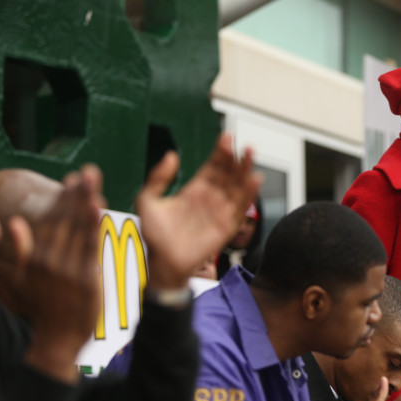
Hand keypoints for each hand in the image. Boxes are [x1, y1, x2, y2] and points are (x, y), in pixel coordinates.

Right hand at [20, 165, 103, 383]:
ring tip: (94, 183)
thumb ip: (20, 250)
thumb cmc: (42, 308)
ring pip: (78, 230)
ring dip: (86, 204)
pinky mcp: (83, 278)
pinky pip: (90, 248)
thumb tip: (14, 223)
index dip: (63, 198)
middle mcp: (50, 259)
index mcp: (37, 257)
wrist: (57, 338)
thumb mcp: (22, 280)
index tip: (72, 178)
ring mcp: (67, 269)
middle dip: (78, 194)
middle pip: (66, 220)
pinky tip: (100, 211)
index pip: (52, 220)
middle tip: (89, 171)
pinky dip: (94, 228)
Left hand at [136, 133, 262, 289]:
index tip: (226, 137)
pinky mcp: (227, 227)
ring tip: (250, 154)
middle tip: (241, 144)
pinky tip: (254, 179)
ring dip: (246, 170)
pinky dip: (249, 194)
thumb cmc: (155, 236)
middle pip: (229, 173)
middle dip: (236, 158)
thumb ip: (158, 178)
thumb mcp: (147, 200)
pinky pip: (241, 208)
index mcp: (195, 190)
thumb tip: (171, 155)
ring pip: (238, 187)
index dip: (220, 152)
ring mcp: (220, 212)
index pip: (213, 166)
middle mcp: (210, 199)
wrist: (162, 262)